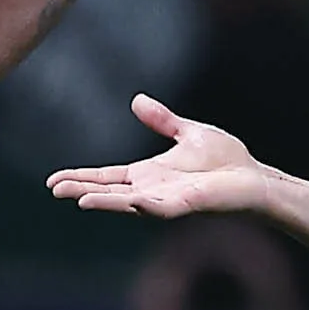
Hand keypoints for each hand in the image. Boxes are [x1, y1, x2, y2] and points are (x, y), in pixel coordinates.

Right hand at [47, 95, 276, 219]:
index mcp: (148, 174)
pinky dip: (146, 206)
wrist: (254, 177)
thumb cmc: (226, 159)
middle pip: (109, 192)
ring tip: (79, 201)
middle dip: (82, 190)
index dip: (82, 177)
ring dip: (105, 202)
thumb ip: (162, 120)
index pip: (107, 177)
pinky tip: (132, 201)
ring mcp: (167, 200)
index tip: (55, 180)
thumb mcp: (188, 133)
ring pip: (128, 203)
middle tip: (54, 190)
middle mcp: (152, 190)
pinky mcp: (186, 205)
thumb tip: (137, 100)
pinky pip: (162, 208)